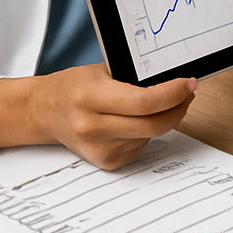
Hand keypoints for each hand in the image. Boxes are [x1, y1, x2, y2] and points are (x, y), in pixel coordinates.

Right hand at [0, 65, 196, 169]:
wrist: (43, 112)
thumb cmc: (72, 87)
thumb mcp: (101, 71)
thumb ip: (134, 76)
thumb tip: (175, 79)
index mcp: (90, 99)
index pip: (143, 102)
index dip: (173, 93)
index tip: (189, 83)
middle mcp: (93, 127)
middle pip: (153, 124)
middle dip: (178, 107)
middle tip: (187, 92)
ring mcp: (99, 149)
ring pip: (151, 135)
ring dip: (164, 118)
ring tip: (158, 102)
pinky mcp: (107, 162)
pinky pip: (142, 145)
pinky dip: (147, 131)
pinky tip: (134, 120)